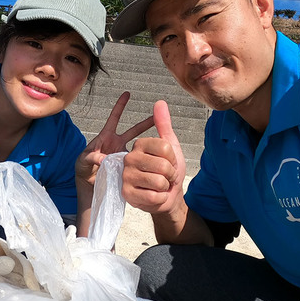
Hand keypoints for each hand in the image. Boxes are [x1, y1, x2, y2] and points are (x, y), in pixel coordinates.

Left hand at [76, 91, 154, 186]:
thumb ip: (92, 157)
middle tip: (157, 116)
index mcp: (107, 137)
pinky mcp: (127, 167)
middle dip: (146, 123)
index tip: (127, 94)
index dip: (120, 106)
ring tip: (163, 143)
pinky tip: (151, 164)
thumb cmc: (83, 167)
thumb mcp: (84, 160)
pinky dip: (142, 164)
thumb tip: (104, 159)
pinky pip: (136, 164)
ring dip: (150, 145)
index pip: (114, 118)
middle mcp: (117, 144)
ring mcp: (123, 155)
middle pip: (134, 131)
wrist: (88, 183)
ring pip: (139, 148)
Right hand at [122, 100, 186, 215]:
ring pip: (159, 181)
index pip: (165, 147)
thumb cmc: (168, 171)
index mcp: (138, 145)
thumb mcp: (169, 145)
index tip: (169, 162)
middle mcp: (129, 158)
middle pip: (163, 165)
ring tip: (158, 186)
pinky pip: (154, 196)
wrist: (167, 196)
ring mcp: (126, 176)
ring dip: (165, 187)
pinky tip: (153, 197)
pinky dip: (160, 199)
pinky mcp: (126, 194)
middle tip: (164, 176)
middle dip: (170, 174)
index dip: (173, 158)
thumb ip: (163, 124)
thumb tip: (160, 102)